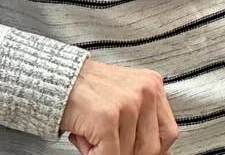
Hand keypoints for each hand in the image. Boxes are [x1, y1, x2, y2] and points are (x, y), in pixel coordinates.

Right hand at [60, 58, 178, 154]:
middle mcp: (145, 92)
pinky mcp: (108, 118)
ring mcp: (128, 104)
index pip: (168, 133)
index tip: (138, 153)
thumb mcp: (125, 100)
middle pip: (151, 147)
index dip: (155, 152)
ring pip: (128, 153)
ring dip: (107, 152)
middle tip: (108, 147)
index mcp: (153, 86)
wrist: (57, 78)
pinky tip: (86, 142)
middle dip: (130, 154)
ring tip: (92, 137)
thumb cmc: (88, 92)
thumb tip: (161, 154)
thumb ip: (142, 122)